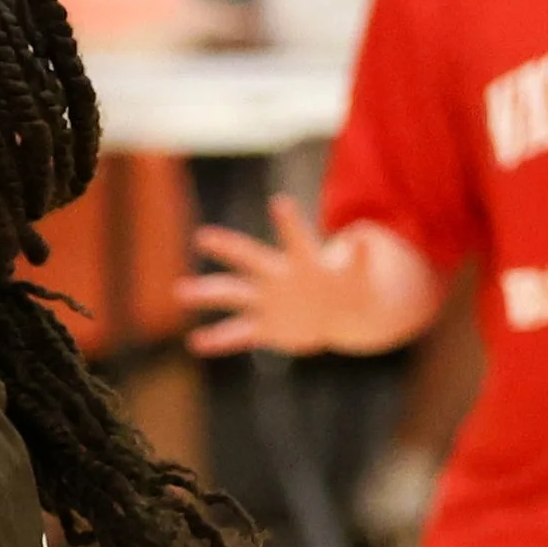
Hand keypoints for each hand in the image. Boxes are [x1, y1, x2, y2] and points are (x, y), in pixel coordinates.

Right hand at [177, 195, 349, 356]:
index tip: (277, 203)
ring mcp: (267, 302)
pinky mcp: (264, 329)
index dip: (288, 222)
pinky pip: (237, 334)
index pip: (293, 237)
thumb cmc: (347, 289)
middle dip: (227, 248)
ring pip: (232, 294)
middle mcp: (277, 276)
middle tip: (202, 236)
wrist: (338, 316)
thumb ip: (361, 261)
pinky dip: (217, 339)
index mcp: (301, 261)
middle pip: (249, 258)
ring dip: (207, 293)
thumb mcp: (360, 277)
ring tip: (180, 290)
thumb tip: (367, 238)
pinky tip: (195, 343)